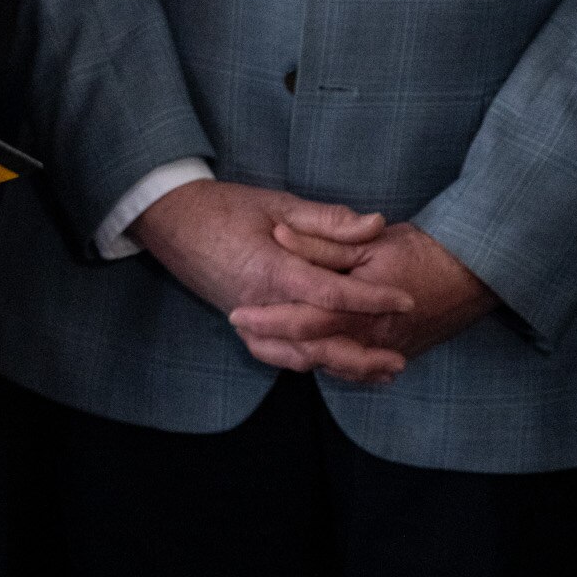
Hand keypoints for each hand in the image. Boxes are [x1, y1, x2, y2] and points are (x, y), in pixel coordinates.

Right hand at [129, 180, 415, 385]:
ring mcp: (246, 318)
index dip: (372, 298)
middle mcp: (259, 303)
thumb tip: (376, 225)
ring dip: (339, 366)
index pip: (331, 294)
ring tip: (376, 372)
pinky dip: (306, 362)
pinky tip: (330, 363)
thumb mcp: (277, 203)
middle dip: (362, 353)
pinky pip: (275, 354)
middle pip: (318, 340)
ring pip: (298, 355)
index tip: (407, 300)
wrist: (169, 219)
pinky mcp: (239, 322)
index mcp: (271, 269)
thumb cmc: (223, 206)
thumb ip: (327, 220)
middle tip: (399, 358)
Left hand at [231, 219, 495, 377]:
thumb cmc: (420, 252)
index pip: (306, 321)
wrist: (473, 276)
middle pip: (313, 352)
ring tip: (261, 343)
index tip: (237, 312)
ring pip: (331, 366)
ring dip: (295, 357)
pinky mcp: (394, 356)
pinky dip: (327, 364)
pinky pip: (353, 370)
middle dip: (273, 344)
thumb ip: (323, 241)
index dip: (268, 319)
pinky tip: (305, 354)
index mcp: (364, 308)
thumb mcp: (370, 240)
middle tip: (242, 331)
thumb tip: (279, 236)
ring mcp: (385, 353)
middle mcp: (374, 340)